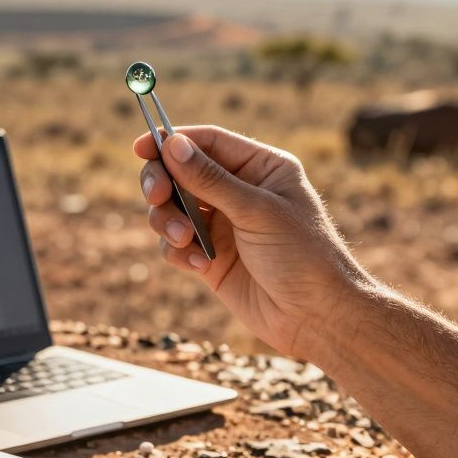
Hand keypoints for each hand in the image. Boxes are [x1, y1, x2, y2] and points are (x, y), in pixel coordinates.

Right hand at [135, 126, 369, 360]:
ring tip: (184, 239)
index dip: (172, 141)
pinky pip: (175, 244)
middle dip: (162, 183)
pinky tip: (199, 265)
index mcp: (260, 168)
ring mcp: (222, 225)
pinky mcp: (209, 258)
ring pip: (171, 209)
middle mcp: (238, 192)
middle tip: (156, 197)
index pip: (208, 142)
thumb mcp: (257, 211)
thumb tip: (172, 144)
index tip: (140, 147)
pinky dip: (177, 251)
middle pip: (180, 172)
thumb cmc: (303, 256)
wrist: (317, 316)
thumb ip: (211, 179)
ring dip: (168, 221)